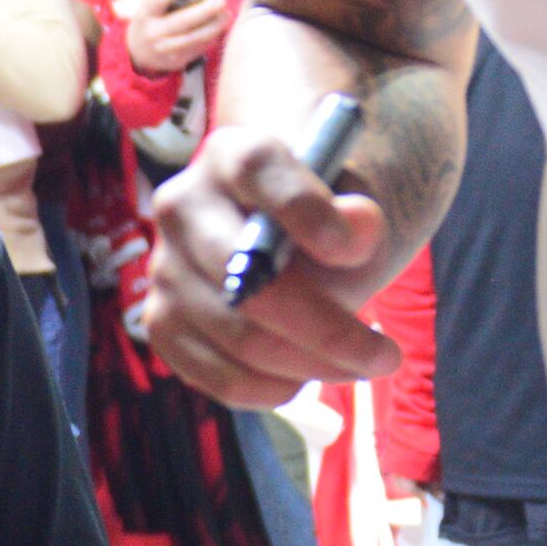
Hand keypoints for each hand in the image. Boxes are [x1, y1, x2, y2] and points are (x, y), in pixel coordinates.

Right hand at [110, 0, 231, 77]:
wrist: (139, 52)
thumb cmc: (151, 19)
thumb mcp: (151, 5)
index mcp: (145, 14)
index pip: (157, 0)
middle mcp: (153, 33)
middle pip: (181, 21)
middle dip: (203, 11)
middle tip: (220, 0)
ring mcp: (165, 49)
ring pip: (194, 38)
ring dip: (214, 26)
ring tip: (226, 14)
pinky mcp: (177, 60)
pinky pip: (198, 48)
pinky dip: (211, 36)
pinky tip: (219, 27)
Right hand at [133, 114, 399, 405]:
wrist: (277, 242)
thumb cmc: (321, 225)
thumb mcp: (352, 211)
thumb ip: (361, 222)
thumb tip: (357, 227)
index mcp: (231, 156)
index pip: (258, 171)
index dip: (305, 210)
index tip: (354, 248)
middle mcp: (182, 206)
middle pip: (250, 282)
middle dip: (328, 331)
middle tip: (385, 356)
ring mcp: (164, 269)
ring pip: (239, 340)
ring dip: (311, 367)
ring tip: (354, 365)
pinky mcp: (161, 325)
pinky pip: (218, 379)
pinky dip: (272, 389)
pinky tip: (304, 376)